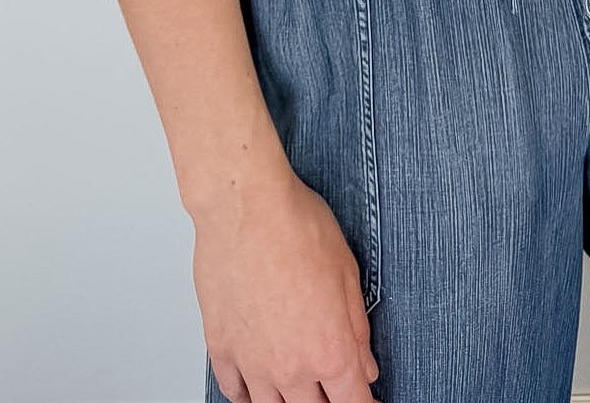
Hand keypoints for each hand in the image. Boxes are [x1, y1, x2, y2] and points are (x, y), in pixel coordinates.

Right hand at [193, 162, 379, 400]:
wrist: (245, 207)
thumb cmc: (297, 227)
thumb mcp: (348, 273)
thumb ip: (357, 329)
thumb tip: (365, 365)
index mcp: (330, 350)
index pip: (354, 401)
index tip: (368, 399)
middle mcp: (291, 367)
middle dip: (328, 401)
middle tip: (332, 386)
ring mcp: (252, 362)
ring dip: (289, 401)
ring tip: (297, 390)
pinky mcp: (221, 348)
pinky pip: (234, 391)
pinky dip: (248, 395)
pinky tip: (257, 388)